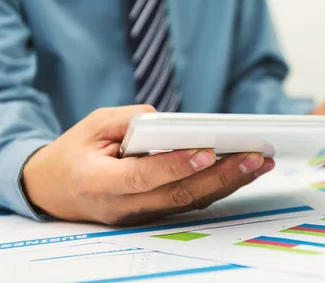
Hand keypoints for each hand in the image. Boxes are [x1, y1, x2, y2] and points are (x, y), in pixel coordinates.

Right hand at [22, 105, 273, 224]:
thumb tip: (170, 121)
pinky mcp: (154, 213)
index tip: (208, 150)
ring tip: (261, 162)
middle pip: (178, 195)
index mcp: (100, 182)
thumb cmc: (73, 153)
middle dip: (221, 176)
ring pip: (191, 201)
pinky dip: (218, 186)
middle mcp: (124, 205)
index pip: (143, 177)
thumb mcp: (92, 125)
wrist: (54, 191)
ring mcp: (141, 214)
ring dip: (229, 183)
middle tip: (254, 156)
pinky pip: (190, 201)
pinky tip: (243, 170)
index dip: (176, 166)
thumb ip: (129, 120)